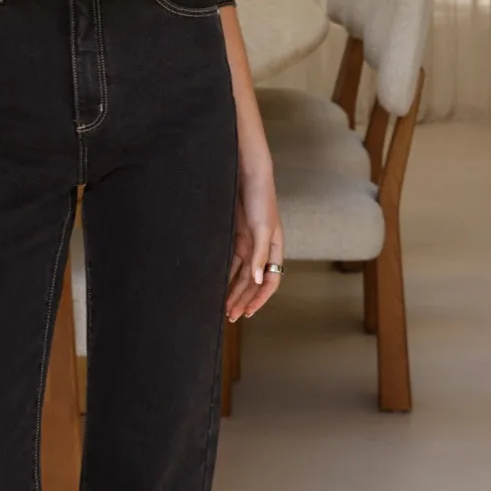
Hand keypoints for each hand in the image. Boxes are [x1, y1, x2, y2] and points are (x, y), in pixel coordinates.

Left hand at [226, 162, 283, 321]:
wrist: (247, 174)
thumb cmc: (261, 198)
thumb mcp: (263, 228)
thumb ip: (260, 255)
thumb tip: (257, 281)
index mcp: (275, 249)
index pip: (270, 281)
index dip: (260, 298)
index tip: (247, 312)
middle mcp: (262, 250)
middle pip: (253, 282)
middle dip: (243, 299)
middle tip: (231, 316)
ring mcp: (248, 244)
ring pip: (240, 275)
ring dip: (233, 291)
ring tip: (223, 307)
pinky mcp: (235, 236)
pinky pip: (230, 262)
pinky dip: (224, 275)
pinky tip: (215, 285)